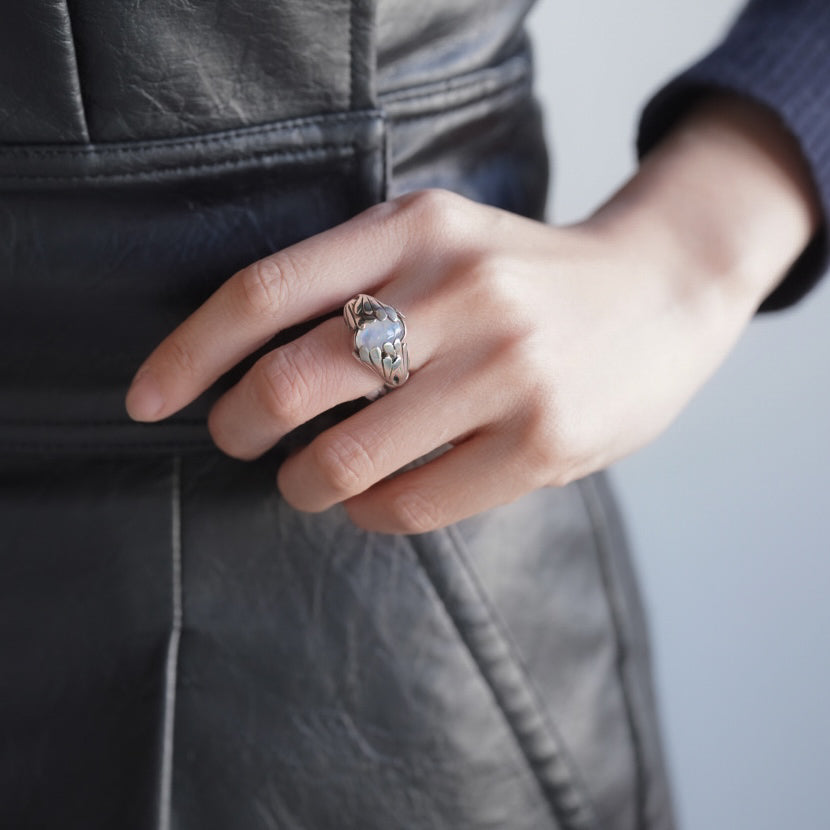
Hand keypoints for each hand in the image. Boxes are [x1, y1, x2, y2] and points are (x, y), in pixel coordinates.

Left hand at [125, 94, 818, 533]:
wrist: (659, 291)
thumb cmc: (527, 277)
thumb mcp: (443, 239)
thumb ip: (358, 281)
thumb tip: (251, 368)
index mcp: (416, 228)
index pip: (264, 292)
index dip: (189, 354)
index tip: (147, 401)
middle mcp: (458, 291)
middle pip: (289, 382)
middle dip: (235, 427)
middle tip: (234, 440)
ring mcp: (505, 370)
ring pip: (344, 459)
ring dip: (301, 484)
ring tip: (304, 480)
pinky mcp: (542, 442)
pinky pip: (411, 505)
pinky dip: (369, 513)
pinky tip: (372, 501)